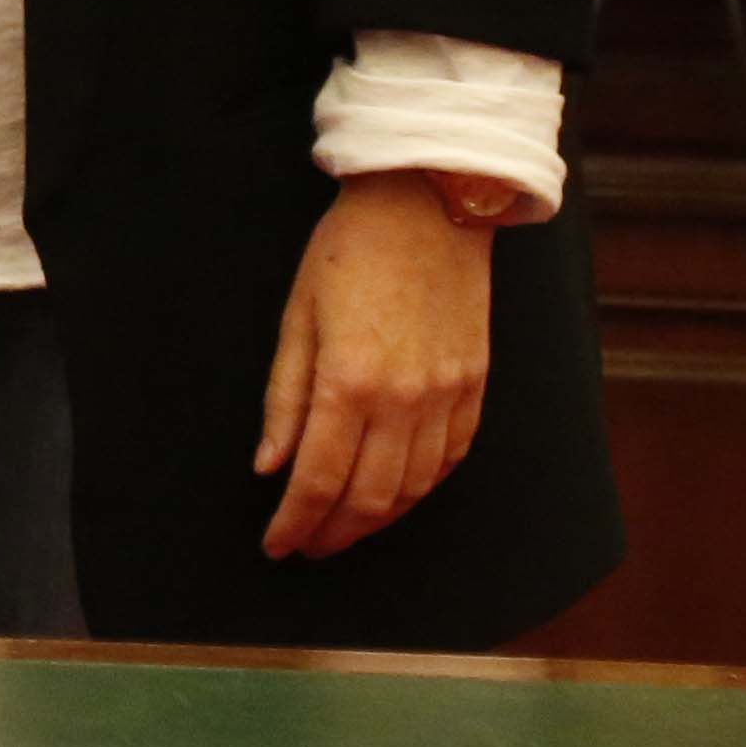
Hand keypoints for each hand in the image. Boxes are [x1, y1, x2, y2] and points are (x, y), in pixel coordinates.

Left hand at [253, 170, 493, 560]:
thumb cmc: (350, 250)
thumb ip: (284, 398)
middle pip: (368, 498)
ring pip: (413, 489)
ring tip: (345, 527)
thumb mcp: (297, 316)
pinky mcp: (475, 385)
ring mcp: (447, 395)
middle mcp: (403, 399)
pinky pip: (450, 459)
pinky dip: (421, 488)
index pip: (317, 480)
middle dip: (332, 533)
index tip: (276, 545)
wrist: (428, 201)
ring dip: (376, 520)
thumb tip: (270, 467)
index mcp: (348, 381)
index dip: (294, 523)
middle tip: (307, 546)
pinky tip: (397, 494)